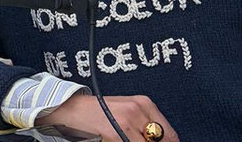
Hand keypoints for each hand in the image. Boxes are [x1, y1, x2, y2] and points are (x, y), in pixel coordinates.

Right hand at [35, 93, 178, 141]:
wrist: (71, 109)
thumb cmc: (97, 113)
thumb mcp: (126, 113)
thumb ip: (145, 126)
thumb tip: (162, 140)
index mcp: (144, 103)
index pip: (171, 135)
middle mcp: (139, 109)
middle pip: (162, 140)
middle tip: (137, 140)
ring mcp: (128, 121)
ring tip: (122, 138)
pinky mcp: (117, 133)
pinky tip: (116, 140)